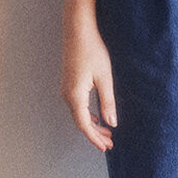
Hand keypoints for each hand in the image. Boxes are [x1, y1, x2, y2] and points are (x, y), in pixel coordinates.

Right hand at [62, 16, 116, 150]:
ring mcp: (66, 89)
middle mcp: (67, 95)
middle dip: (95, 134)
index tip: (106, 148)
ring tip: (107, 133)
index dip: (95, 138)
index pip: (85, 125)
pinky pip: (77, 106)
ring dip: (93, 124)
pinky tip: (98, 117)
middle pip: (81, 122)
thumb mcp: (104, 77)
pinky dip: (88, 114)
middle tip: (110, 143)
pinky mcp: (69, 83)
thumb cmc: (92, 50)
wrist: (78, 30)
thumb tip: (112, 123)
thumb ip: (108, 102)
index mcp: (75, 96)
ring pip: (79, 114)